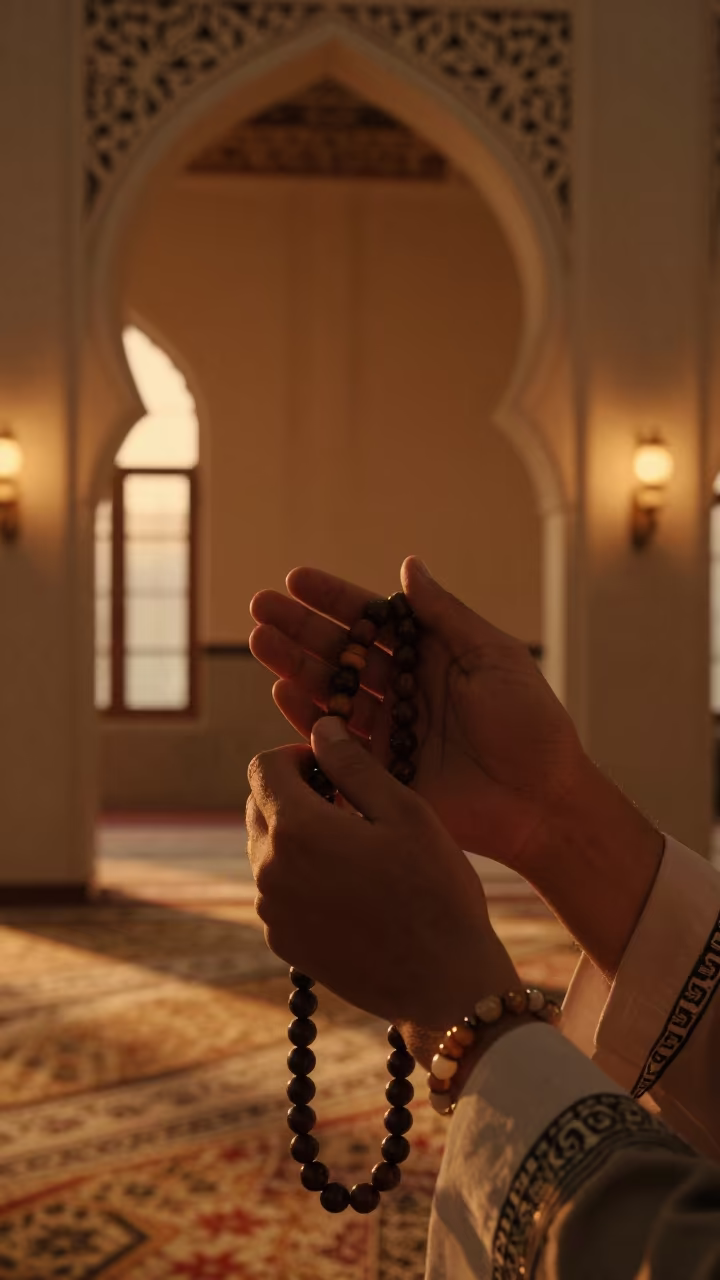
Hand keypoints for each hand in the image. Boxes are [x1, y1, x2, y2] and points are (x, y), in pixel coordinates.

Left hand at [246, 716, 518, 1030]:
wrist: (445, 984)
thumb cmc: (436, 890)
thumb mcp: (406, 812)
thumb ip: (354, 764)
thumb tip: (320, 728)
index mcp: (297, 829)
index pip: (262, 767)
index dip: (296, 756)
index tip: (334, 768)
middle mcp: (269, 869)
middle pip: (259, 806)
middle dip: (295, 794)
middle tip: (349, 805)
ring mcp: (272, 911)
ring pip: (266, 849)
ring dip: (297, 837)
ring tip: (356, 849)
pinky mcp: (282, 942)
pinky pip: (277, 890)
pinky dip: (301, 877)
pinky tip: (351, 889)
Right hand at [250, 558, 664, 976]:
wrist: (542, 801)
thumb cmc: (531, 724)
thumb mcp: (493, 657)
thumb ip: (445, 615)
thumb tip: (407, 566)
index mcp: (434, 656)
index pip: (375, 619)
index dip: (335, 598)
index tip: (296, 579)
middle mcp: (405, 689)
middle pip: (344, 652)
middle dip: (301, 628)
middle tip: (262, 608)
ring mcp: (390, 731)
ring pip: (333, 692)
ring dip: (295, 666)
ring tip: (261, 641)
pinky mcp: (381, 773)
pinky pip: (335, 742)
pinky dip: (307, 717)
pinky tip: (282, 691)